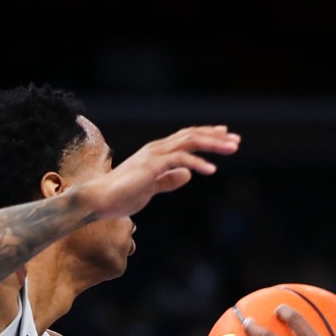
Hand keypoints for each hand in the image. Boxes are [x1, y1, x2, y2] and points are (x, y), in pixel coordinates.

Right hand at [82, 126, 239, 218]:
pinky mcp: (152, 166)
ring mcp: (154, 155)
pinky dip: (198, 163)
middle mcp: (156, 149)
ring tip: (232, 150)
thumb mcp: (151, 188)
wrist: (99, 200)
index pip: (186, 139)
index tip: (227, 139)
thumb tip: (187, 174)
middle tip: (236, 141)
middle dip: (215, 137)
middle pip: (191, 135)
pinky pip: (179, 160)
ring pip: (188, 142)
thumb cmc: (121, 196)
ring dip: (212, 144)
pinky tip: (211, 170)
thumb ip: (168, 180)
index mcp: (157, 153)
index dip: (207, 137)